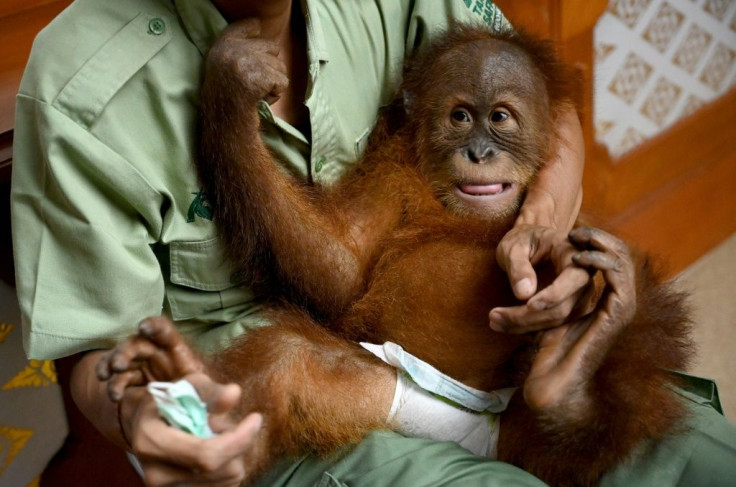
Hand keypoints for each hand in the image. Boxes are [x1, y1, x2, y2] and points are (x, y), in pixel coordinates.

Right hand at [97, 317, 263, 485]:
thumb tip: (234, 393)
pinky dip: (229, 467)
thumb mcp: (188, 386)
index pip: (206, 454)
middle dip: (237, 443)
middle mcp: (156, 474)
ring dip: (234, 455)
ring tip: (217, 436)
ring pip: (227, 480)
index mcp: (151, 442)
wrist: (146, 426)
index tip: (256, 418)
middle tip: (227, 424)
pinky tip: (218, 452)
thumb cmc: (171, 401)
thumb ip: (210, 391)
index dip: (238, 439)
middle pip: (221, 470)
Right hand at [204, 18, 288, 104]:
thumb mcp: (222, 67)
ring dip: (273, 84)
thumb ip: (237, 47)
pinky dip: (275, 94)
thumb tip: (258, 25)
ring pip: (280, 67)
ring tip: (255, 94)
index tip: (257, 30)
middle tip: (254, 83)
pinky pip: (283, 82)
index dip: (253, 28)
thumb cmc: (226, 99)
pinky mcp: (261, 77)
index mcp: (221, 47)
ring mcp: (247, 62)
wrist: (225, 121)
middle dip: (270, 67)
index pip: (242, 26)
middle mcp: (233, 50)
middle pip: (272, 48)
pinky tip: (260, 100)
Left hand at [490, 224, 596, 332]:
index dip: (553, 296)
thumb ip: (519, 266)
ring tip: (493, 320)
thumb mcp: (514, 246)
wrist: (529, 242)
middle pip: (562, 307)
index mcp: (573, 254)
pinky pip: (550, 325)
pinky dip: (527, 328)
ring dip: (524, 326)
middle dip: (528, 317)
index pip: (574, 279)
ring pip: (556, 321)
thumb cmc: (522, 240)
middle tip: (494, 316)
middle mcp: (582, 277)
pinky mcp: (566, 309)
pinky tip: (504, 325)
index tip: (527, 305)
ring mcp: (577, 296)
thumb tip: (524, 294)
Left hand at [522, 227, 635, 421]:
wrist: (554, 378)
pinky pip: (620, 279)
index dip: (595, 243)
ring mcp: (621, 308)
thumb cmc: (547, 350)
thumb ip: (549, 297)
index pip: (612, 262)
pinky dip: (601, 262)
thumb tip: (526, 284)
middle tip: (577, 230)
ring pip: (624, 263)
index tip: (572, 232)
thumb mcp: (549, 312)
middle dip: (601, 239)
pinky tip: (579, 257)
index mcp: (606, 299)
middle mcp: (618, 302)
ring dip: (602, 245)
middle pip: (622, 257)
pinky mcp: (618, 315)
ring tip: (578, 237)